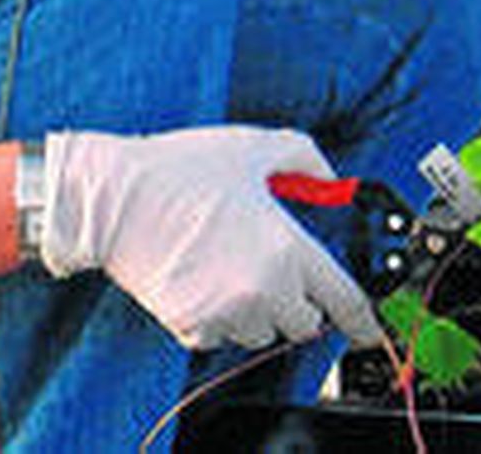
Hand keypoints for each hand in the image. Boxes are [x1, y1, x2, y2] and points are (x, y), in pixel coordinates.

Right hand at [39, 125, 382, 351]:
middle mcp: (263, 288)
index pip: (344, 300)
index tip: (369, 326)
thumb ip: (302, 157)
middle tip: (269, 263)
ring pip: (263, 332)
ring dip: (256, 309)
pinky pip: (222, 335)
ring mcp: (227, 313)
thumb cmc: (176, 170)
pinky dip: (218, 315)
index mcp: (285, 248)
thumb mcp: (249, 145)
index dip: (362, 318)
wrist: (112, 199)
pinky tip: (199, 276)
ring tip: (225, 264)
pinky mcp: (193, 327)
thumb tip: (327, 178)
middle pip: (305, 322)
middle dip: (295, 297)